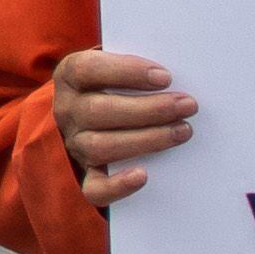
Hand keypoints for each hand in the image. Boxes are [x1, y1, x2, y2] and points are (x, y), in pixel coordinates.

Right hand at [51, 48, 196, 205]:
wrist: (91, 116)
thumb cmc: (112, 85)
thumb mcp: (112, 65)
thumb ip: (132, 65)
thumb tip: (174, 71)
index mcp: (69, 76)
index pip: (88, 70)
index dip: (126, 72)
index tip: (165, 77)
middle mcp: (67, 111)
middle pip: (99, 111)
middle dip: (150, 109)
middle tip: (187, 105)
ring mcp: (75, 144)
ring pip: (101, 146)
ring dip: (147, 139)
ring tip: (183, 131)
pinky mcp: (86, 174)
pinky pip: (95, 188)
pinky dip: (117, 185)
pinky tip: (143, 176)